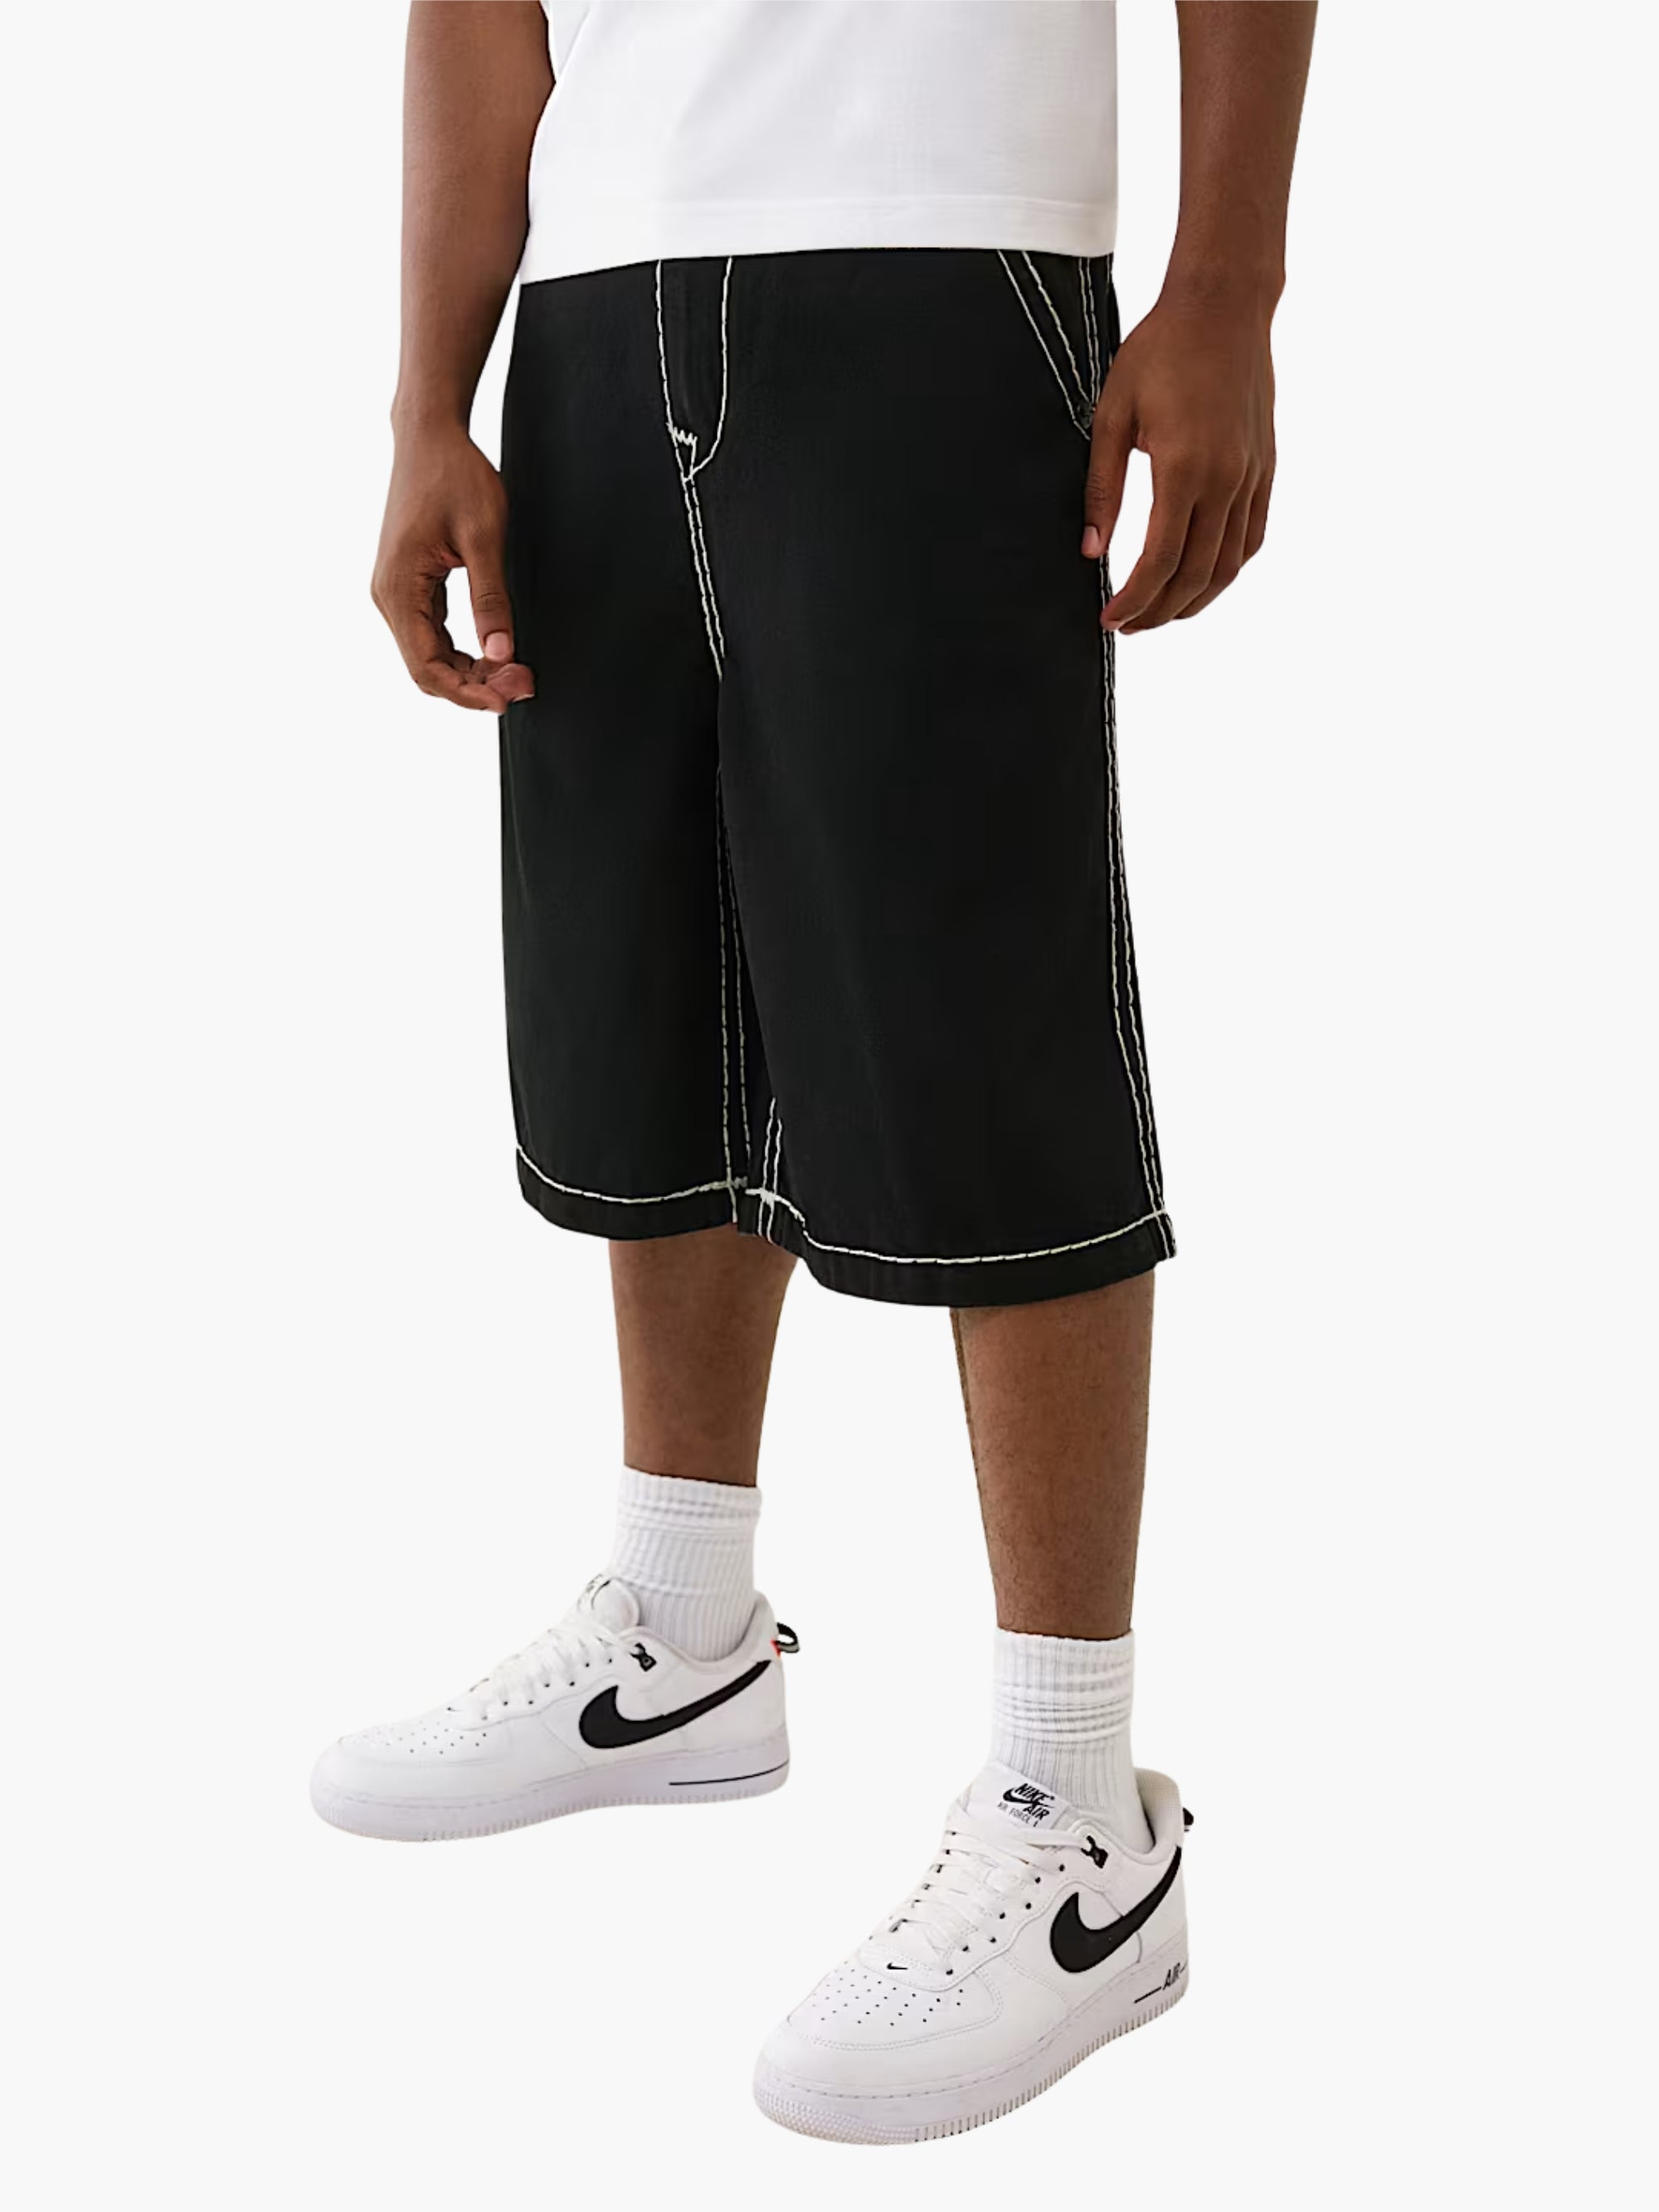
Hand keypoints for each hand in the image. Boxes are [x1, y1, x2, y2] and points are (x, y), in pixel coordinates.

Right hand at [370, 426, 534, 710]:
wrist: (429, 436)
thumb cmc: (454, 474)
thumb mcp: (483, 535)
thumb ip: (491, 597)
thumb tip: (501, 652)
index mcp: (399, 587)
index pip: (427, 666)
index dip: (467, 692)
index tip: (506, 699)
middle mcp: (388, 595)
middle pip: (427, 668)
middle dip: (475, 684)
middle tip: (523, 683)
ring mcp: (396, 592)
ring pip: (430, 655)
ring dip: (471, 670)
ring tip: (515, 670)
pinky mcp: (410, 586)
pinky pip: (433, 635)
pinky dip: (463, 651)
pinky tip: (495, 651)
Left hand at [1081, 291, 1276, 632]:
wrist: (1224, 306)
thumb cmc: (1160, 350)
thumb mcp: (1112, 415)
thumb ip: (1102, 488)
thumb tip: (1091, 550)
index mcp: (1184, 468)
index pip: (1159, 562)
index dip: (1134, 600)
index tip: (1110, 619)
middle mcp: (1226, 480)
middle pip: (1195, 575)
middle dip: (1159, 611)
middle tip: (1128, 625)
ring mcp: (1252, 476)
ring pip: (1229, 565)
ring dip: (1195, 600)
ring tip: (1162, 613)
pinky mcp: (1266, 469)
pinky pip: (1252, 537)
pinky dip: (1227, 569)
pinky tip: (1202, 578)